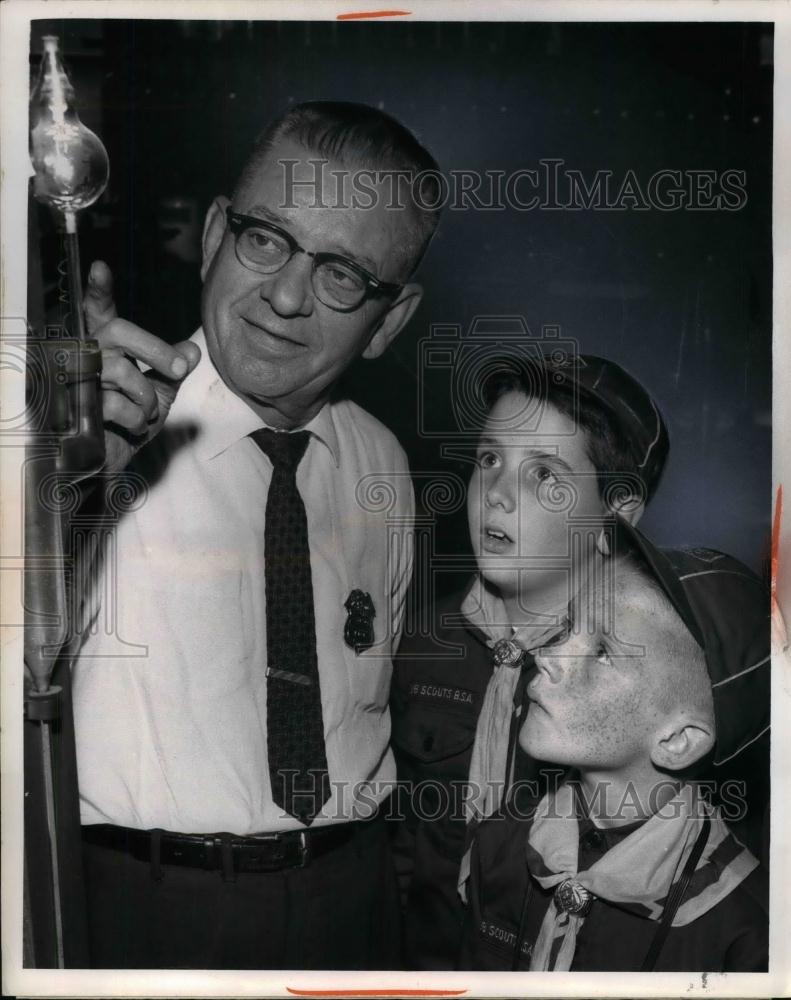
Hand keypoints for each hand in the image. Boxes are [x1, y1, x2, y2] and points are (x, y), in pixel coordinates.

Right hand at [84, 261, 200, 473]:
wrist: (113, 463)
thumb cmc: (129, 424)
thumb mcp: (159, 394)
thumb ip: (172, 370)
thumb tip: (193, 351)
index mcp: (104, 347)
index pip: (98, 312)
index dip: (98, 292)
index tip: (100, 268)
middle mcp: (84, 356)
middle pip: (119, 332)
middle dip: (157, 350)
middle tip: (181, 368)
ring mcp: (76, 381)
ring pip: (119, 369)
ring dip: (146, 395)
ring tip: (147, 413)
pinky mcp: (74, 408)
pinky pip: (113, 403)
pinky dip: (134, 417)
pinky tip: (132, 427)